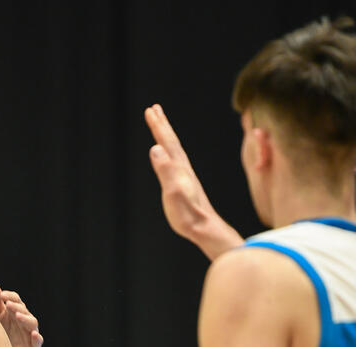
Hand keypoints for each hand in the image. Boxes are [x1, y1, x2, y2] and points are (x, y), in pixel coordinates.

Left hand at [0, 283, 42, 346]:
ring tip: (17, 316)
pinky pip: (37, 342)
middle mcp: (25, 321)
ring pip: (32, 323)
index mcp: (16, 312)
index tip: (2, 296)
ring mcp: (30, 333)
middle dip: (17, 307)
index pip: (16, 300)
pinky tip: (33, 334)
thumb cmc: (0, 334)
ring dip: (26, 319)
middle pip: (24, 310)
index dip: (10, 297)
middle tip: (8, 305)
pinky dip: (37, 338)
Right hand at [144, 104, 243, 261]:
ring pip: (174, 149)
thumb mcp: (173, 192)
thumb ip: (165, 170)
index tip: (150, 110)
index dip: (158, 126)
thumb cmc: (188, 214)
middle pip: (171, 141)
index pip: (167, 142)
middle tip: (153, 109)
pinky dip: (170, 150)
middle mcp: (183, 168)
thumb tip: (155, 148)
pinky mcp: (185, 183)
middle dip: (162, 125)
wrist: (205, 228)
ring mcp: (185, 175)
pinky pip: (175, 160)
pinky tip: (168, 154)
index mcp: (178, 167)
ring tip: (160, 125)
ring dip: (166, 136)